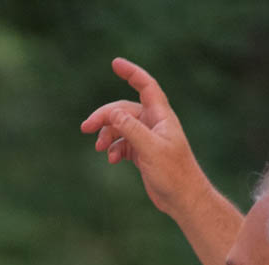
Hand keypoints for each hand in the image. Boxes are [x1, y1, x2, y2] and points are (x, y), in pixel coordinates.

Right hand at [79, 57, 209, 218]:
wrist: (183, 198)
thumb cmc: (173, 173)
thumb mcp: (150, 149)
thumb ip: (131, 129)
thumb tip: (112, 112)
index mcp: (161, 116)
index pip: (146, 86)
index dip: (132, 73)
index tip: (115, 63)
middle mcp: (154, 123)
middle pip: (124, 110)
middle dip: (104, 116)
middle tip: (85, 128)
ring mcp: (148, 138)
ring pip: (121, 127)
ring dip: (107, 135)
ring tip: (98, 148)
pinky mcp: (143, 153)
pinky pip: (123, 143)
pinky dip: (114, 149)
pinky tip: (112, 159)